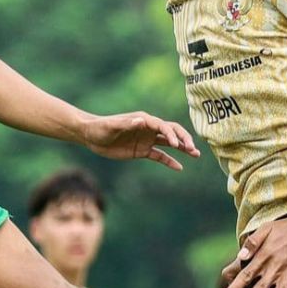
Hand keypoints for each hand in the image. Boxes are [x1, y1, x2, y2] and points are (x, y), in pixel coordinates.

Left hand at [83, 111, 198, 169]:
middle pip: (170, 131)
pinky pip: (159, 156)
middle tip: (192, 149)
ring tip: (195, 154)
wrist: (91, 136)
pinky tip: (179, 167)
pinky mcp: (142, 150)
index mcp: (142, 120)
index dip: (171, 133)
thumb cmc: (100, 128)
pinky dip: (169, 161)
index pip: (162, 125)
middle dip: (182, 138)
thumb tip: (143, 120)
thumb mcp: (112, 126)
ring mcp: (146, 139)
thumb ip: (128, 123)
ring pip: (168, 143)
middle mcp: (147, 128)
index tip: (176, 144)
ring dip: (181, 148)